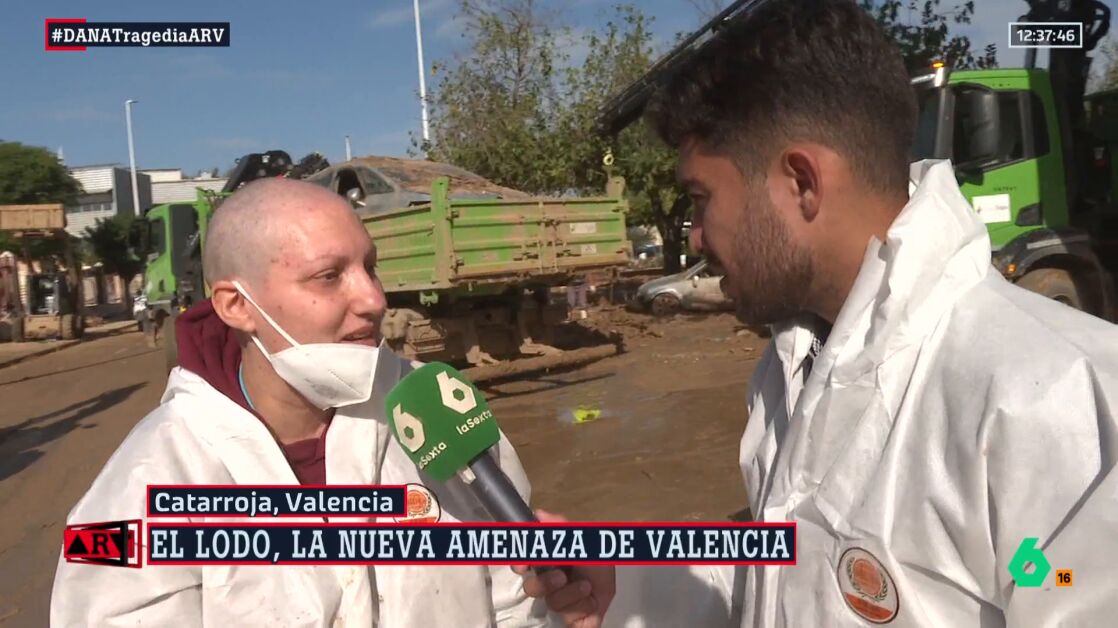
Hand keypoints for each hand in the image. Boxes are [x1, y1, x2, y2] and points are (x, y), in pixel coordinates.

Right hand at [513, 510, 615, 627]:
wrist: (619, 584)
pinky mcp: (570, 620)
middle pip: (531, 587)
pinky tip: (590, 601)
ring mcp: (560, 603)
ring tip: (586, 587)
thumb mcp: (583, 539)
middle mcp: (550, 583)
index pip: (523, 564)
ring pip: (552, 602)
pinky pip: (568, 617)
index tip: (523, 566)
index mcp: (548, 563)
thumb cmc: (599, 561)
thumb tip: (540, 513)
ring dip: (572, 593)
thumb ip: (561, 526)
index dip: (520, 565)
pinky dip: (582, 606)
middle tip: (561, 576)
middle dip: (546, 583)